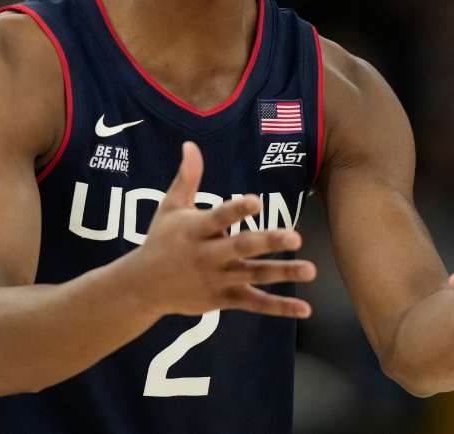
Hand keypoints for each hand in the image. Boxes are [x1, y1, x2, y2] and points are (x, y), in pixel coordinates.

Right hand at [128, 141, 315, 317]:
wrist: (142, 287)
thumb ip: (186, 177)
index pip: (218, 218)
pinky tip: (304, 310)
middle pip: (241, 248)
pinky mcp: (223, 300)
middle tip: (295, 237)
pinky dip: (279, 308)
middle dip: (268, 242)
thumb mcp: (169, 207)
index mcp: (194, 230)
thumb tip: (190, 144)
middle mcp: (207, 255)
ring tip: (311, 269)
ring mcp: (217, 279)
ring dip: (282, 273)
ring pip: (254, 276)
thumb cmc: (160, 240)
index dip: (237, 210)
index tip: (256, 201)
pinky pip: (254, 303)